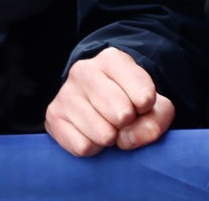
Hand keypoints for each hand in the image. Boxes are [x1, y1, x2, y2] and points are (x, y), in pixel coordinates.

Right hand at [45, 47, 174, 156]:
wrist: (97, 103)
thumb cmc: (131, 102)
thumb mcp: (155, 106)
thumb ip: (155, 121)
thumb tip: (126, 139)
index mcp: (112, 59)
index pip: (144, 96)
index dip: (148, 110)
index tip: (140, 104)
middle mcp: (84, 69)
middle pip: (122, 114)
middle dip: (128, 125)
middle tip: (122, 119)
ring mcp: (65, 92)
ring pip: (103, 134)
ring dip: (111, 139)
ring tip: (106, 125)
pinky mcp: (52, 115)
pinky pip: (83, 147)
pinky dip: (93, 148)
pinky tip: (90, 133)